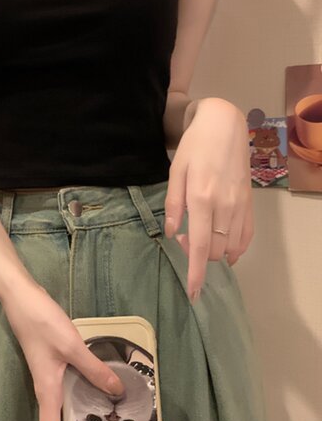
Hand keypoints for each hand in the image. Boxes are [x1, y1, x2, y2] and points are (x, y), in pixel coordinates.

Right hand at [0, 278, 124, 420]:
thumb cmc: (42, 323)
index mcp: (48, 392)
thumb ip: (94, 369)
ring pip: (65, 403)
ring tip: (109, 412)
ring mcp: (49, 375)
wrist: (22, 297)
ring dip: (82, 409)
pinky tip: (98, 384)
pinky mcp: (53, 363)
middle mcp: (46, 389)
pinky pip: (68, 385)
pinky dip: (82, 390)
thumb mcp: (72, 346)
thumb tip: (118, 392)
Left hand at [164, 98, 253, 302]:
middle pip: (215, 251)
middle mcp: (224, 206)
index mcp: (201, 198)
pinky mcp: (249, 204)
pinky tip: (222, 246)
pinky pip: (246, 237)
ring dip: (215, 253)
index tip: (192, 293)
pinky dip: (235, 248)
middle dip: (198, 257)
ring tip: (199, 237)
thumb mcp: (175, 171)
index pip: (199, 246)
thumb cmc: (194, 147)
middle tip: (182, 238)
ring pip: (231, 248)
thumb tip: (171, 233)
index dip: (195, 273)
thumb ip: (173, 204)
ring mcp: (240, 206)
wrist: (224, 126)